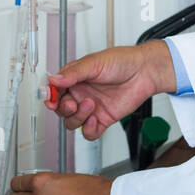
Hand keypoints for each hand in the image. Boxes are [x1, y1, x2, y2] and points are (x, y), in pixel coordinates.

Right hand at [45, 41, 175, 139]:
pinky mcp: (103, 119)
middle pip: (61, 109)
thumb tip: (53, 80)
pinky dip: (89, 130)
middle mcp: (80, 94)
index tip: (51, 100)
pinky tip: (95, 120)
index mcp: (74, 79)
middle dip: (64, 108)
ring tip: (90, 105)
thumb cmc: (121, 61)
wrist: (144, 72)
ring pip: (72, 122)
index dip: (50, 97)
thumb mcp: (94, 63)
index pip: (55, 91)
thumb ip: (73, 73)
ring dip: (77, 118)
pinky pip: (89, 132)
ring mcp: (91, 108)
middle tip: (73, 103)